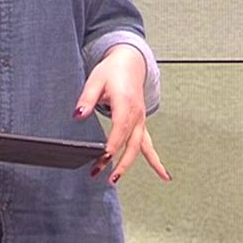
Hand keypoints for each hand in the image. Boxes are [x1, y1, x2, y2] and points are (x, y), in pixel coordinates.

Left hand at [75, 44, 168, 185]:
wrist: (130, 63)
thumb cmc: (112, 71)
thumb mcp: (95, 80)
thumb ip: (87, 99)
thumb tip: (78, 115)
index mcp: (126, 102)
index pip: (120, 129)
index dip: (112, 145)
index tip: (103, 158)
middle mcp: (136, 114)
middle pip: (129, 143)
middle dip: (118, 161)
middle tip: (104, 176)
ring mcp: (141, 120)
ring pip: (138, 147)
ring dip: (127, 164)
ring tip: (115, 179)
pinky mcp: (141, 124)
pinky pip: (148, 145)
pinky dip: (155, 161)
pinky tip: (164, 176)